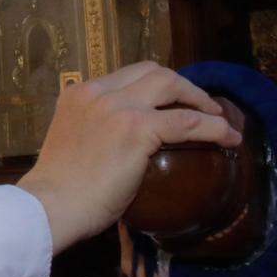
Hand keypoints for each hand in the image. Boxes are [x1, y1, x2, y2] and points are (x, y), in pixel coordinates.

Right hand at [19, 61, 238, 254]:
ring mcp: (118, 106)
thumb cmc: (59, 191)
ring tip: (217, 116)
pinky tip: (227, 137)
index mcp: (79, 93)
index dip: (154, 84)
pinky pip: (187, 122)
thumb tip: (119, 150)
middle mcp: (98, 91)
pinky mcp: (138, 128)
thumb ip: (94, 134)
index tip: (170, 100)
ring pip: (172, 84)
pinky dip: (212, 127)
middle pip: (152, 70)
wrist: (50, 206)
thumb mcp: (74, 144)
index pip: (126, 75)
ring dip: (200, 98)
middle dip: (180, 84)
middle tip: (198, 105)